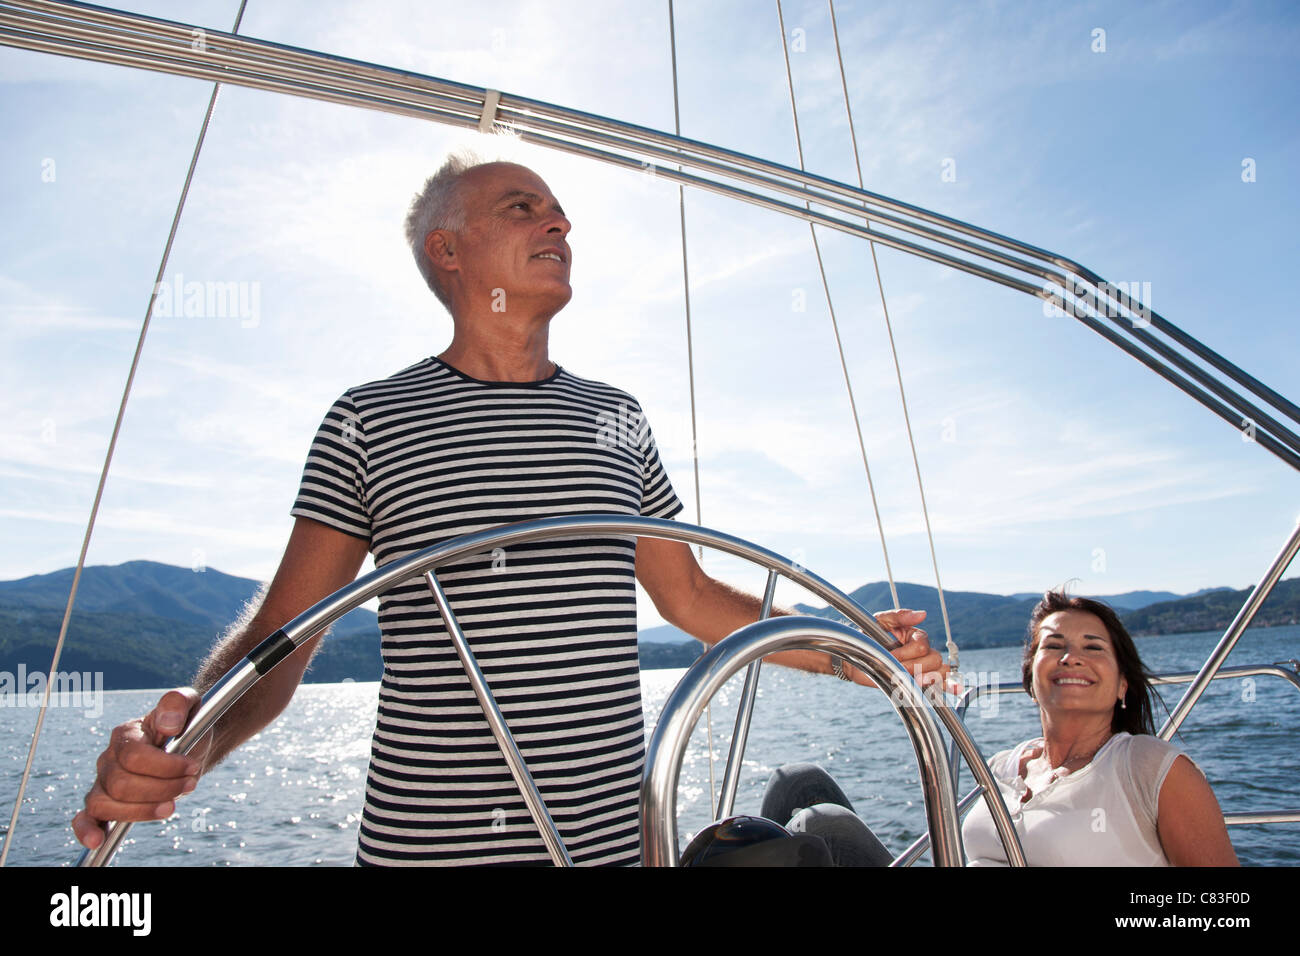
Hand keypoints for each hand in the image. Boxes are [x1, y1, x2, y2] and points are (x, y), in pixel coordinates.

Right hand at [72, 687, 207, 849]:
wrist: (188, 744)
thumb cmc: (186, 725)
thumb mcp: (189, 705)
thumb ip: (177, 704)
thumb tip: (168, 724)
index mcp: (125, 734)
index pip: (135, 757)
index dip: (165, 766)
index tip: (192, 767)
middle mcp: (108, 759)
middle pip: (122, 785)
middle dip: (161, 788)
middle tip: (190, 783)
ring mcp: (103, 782)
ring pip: (106, 804)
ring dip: (142, 811)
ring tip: (171, 806)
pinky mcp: (105, 802)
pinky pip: (86, 817)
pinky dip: (87, 830)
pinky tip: (98, 840)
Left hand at [845, 608, 947, 690]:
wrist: (854, 656)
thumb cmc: (866, 635)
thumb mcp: (879, 621)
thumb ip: (899, 616)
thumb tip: (922, 614)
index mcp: (914, 635)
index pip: (922, 645)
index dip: (907, 652)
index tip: (891, 655)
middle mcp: (921, 651)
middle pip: (934, 659)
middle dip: (916, 666)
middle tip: (899, 670)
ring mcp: (920, 667)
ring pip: (939, 672)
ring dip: (929, 678)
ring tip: (916, 681)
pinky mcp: (916, 682)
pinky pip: (937, 685)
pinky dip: (947, 686)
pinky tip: (955, 689)